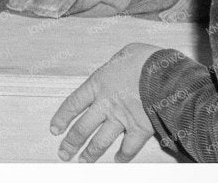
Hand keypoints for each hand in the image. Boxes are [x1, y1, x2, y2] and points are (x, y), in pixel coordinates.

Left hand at [51, 43, 162, 161]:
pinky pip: (129, 146)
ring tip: (83, 161)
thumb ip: (113, 69)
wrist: (163, 70)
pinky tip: (118, 160)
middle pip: (82, 128)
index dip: (62, 119)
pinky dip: (124, 155)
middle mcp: (105, 104)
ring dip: (91, 153)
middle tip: (64, 153)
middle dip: (71, 142)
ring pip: (101, 140)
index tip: (55, 130)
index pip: (73, 105)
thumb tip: (116, 69)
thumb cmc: (143, 58)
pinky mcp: (141, 128)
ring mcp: (122, 118)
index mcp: (97, 84)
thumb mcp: (120, 55)